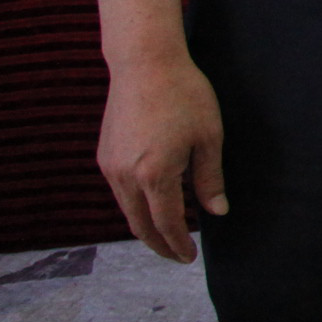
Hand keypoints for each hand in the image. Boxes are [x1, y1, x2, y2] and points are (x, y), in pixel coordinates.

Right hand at [98, 50, 226, 263]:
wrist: (144, 63)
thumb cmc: (184, 95)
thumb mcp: (209, 137)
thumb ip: (210, 179)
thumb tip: (217, 212)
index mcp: (155, 175)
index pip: (167, 223)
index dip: (178, 244)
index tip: (188, 258)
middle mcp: (126, 176)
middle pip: (140, 225)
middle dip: (159, 244)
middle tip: (177, 256)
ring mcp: (110, 166)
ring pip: (126, 210)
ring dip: (145, 226)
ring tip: (167, 235)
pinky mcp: (104, 155)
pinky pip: (119, 191)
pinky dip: (135, 205)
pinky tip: (152, 204)